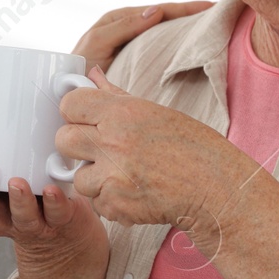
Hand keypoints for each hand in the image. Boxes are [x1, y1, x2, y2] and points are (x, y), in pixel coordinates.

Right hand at [0, 166, 107, 278]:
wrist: (68, 228)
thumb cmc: (23, 199)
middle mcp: (8, 222)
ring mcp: (36, 224)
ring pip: (23, 220)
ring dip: (18, 201)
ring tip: (15, 182)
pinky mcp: (63, 220)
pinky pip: (58, 215)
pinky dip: (55, 203)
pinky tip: (51, 190)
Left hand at [56, 66, 259, 247]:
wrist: (215, 188)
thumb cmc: (191, 148)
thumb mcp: (155, 113)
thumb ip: (115, 96)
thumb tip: (92, 74)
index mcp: (123, 113)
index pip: (70, 104)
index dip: (75, 113)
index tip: (85, 120)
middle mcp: (113, 141)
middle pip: (63, 140)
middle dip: (76, 147)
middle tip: (99, 151)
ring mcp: (112, 175)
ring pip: (78, 177)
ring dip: (95, 179)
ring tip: (123, 175)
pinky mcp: (116, 204)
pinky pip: (96, 203)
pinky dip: (110, 202)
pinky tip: (134, 193)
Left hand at [71, 1, 214, 72]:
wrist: (67, 93)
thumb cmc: (76, 68)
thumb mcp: (97, 44)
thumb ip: (122, 27)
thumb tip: (156, 10)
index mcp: (119, 20)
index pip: (159, 10)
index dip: (184, 8)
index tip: (209, 7)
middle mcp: (128, 28)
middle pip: (165, 17)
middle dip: (190, 13)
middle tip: (218, 12)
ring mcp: (133, 44)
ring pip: (165, 30)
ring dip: (186, 27)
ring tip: (211, 25)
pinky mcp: (135, 60)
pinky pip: (160, 47)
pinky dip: (177, 43)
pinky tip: (192, 47)